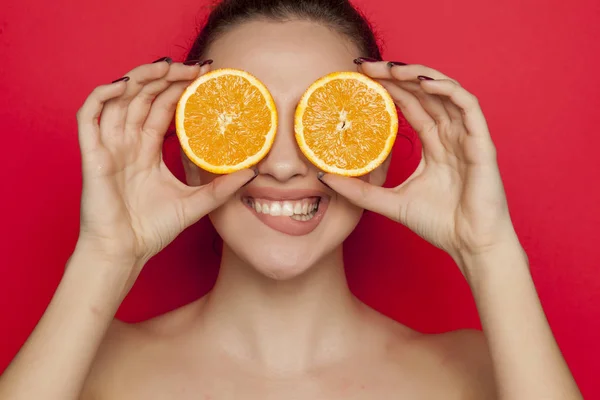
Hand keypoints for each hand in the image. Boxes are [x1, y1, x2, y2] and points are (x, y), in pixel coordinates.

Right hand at [75, 59, 254, 267]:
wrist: (124, 253)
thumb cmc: (152, 229)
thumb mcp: (195, 203)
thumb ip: (221, 188)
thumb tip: (252, 172)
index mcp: (146, 150)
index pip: (163, 107)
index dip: (180, 88)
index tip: (205, 76)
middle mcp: (127, 142)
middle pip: (143, 96)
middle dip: (166, 76)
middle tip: (194, 68)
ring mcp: (109, 146)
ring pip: (119, 98)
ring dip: (140, 78)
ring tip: (167, 66)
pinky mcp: (92, 155)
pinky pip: (89, 116)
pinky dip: (102, 96)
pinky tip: (124, 85)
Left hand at [319, 61, 517, 267]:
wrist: (470, 246)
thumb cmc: (439, 224)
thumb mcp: (389, 202)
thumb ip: (359, 190)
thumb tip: (324, 177)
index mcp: (434, 145)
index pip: (410, 106)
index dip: (388, 88)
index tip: (360, 78)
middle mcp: (450, 136)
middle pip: (423, 94)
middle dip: (396, 76)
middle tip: (366, 66)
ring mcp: (466, 137)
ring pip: (444, 93)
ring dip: (418, 76)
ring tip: (391, 69)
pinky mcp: (481, 144)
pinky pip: (468, 107)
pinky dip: (447, 90)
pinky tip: (423, 83)